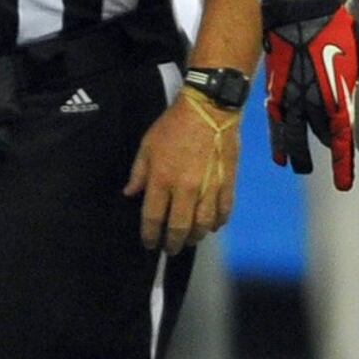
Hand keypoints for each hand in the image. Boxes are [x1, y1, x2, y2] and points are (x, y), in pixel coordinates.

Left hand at [125, 88, 239, 249]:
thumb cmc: (174, 125)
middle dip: (173, 243)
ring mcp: (209, 187)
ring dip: (196, 237)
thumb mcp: (148, 145)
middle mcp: (186, 189)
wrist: (210, 109)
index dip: (150, 235)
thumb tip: (131, 193)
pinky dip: (218, 223)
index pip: (153, 218)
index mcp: (162, 179)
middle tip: (170, 249)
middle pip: (180, 227)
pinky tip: (213, 226)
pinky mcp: (228, 183)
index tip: (149, 244)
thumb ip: (139, 173)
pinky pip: (224, 211)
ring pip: (203, 224)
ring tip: (191, 240)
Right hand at [260, 0, 358, 185]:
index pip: (342, 141)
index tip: (344, 185)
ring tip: (300, 169)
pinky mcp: (275, 91)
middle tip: (330, 167)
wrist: (300, 12)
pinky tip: (277, 155)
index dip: (342, 165)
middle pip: (320, 137)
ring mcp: (290, 99)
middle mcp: (312, 105)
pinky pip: (274, 123)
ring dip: (297, 154)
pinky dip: (276, 141)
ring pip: (293, 136)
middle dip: (325, 152)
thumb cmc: (339, 32)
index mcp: (336, 99)